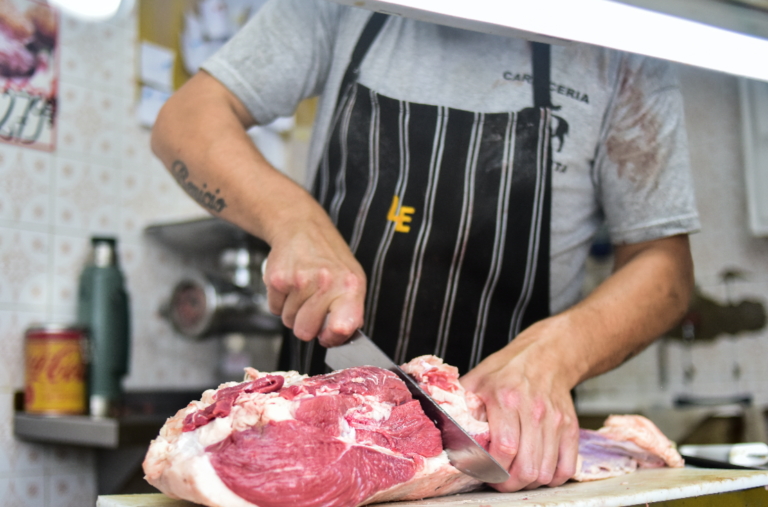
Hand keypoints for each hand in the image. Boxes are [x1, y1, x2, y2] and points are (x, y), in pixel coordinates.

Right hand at [262, 218, 365, 346]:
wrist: (301, 228)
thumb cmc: (329, 259)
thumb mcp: (352, 279)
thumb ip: (351, 311)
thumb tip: (342, 337)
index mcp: (350, 286)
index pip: (343, 327)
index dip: (332, 337)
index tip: (329, 334)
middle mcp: (326, 282)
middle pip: (305, 332)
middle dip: (306, 324)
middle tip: (312, 305)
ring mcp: (300, 280)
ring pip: (288, 322)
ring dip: (293, 311)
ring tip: (302, 289)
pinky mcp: (277, 279)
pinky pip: (275, 310)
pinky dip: (280, 301)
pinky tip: (290, 284)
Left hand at [460, 317, 580, 490]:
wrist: (545, 357)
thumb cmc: (508, 370)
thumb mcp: (476, 380)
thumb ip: (461, 405)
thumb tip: (447, 429)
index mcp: (507, 399)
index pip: (505, 448)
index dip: (493, 469)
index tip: (484, 472)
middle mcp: (534, 411)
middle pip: (527, 467)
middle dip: (509, 484)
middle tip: (498, 481)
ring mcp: (555, 421)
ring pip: (546, 473)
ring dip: (528, 483)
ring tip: (515, 475)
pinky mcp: (570, 428)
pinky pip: (567, 468)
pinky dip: (552, 479)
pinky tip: (538, 471)